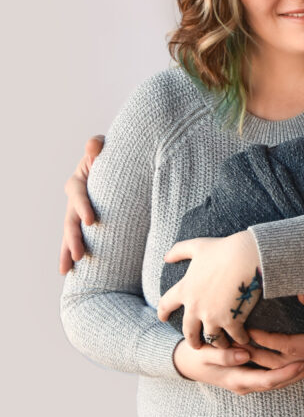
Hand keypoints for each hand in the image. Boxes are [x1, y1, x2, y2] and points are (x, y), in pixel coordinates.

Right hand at [59, 135, 105, 274]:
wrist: (122, 169)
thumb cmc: (113, 156)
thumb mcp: (106, 149)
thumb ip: (98, 145)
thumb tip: (93, 146)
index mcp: (79, 181)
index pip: (77, 194)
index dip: (82, 207)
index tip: (91, 222)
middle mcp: (75, 199)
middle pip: (70, 220)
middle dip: (73, 238)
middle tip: (80, 254)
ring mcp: (78, 213)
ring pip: (70, 234)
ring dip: (68, 251)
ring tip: (68, 268)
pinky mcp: (86, 225)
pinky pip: (78, 240)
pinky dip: (71, 254)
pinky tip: (69, 271)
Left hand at [158, 230, 261, 348]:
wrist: (246, 257)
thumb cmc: (223, 249)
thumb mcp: (197, 246)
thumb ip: (179, 251)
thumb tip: (166, 257)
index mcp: (185, 290)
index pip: (166, 305)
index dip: (163, 313)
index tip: (163, 318)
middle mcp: (195, 308)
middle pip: (189, 332)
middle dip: (193, 341)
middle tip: (197, 345)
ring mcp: (213, 317)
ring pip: (212, 339)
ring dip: (218, 343)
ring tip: (224, 344)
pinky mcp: (231, 321)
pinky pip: (235, 337)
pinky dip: (240, 339)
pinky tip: (245, 339)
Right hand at [172, 339, 303, 393]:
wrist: (186, 363)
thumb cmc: (195, 356)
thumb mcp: (205, 354)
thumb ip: (223, 355)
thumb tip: (244, 355)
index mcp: (238, 380)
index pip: (268, 380)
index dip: (287, 373)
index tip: (303, 363)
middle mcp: (247, 384)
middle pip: (279, 383)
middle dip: (300, 374)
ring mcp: (249, 381)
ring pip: (278, 380)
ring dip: (298, 373)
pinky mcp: (251, 374)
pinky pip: (273, 375)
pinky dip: (289, 369)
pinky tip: (303, 359)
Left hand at [246, 289, 303, 366]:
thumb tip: (299, 293)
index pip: (289, 348)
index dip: (268, 341)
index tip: (248, 330)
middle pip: (283, 365)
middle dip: (258, 357)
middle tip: (234, 346)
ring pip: (286, 369)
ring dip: (263, 364)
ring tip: (239, 354)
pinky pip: (293, 366)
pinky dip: (275, 366)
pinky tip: (259, 360)